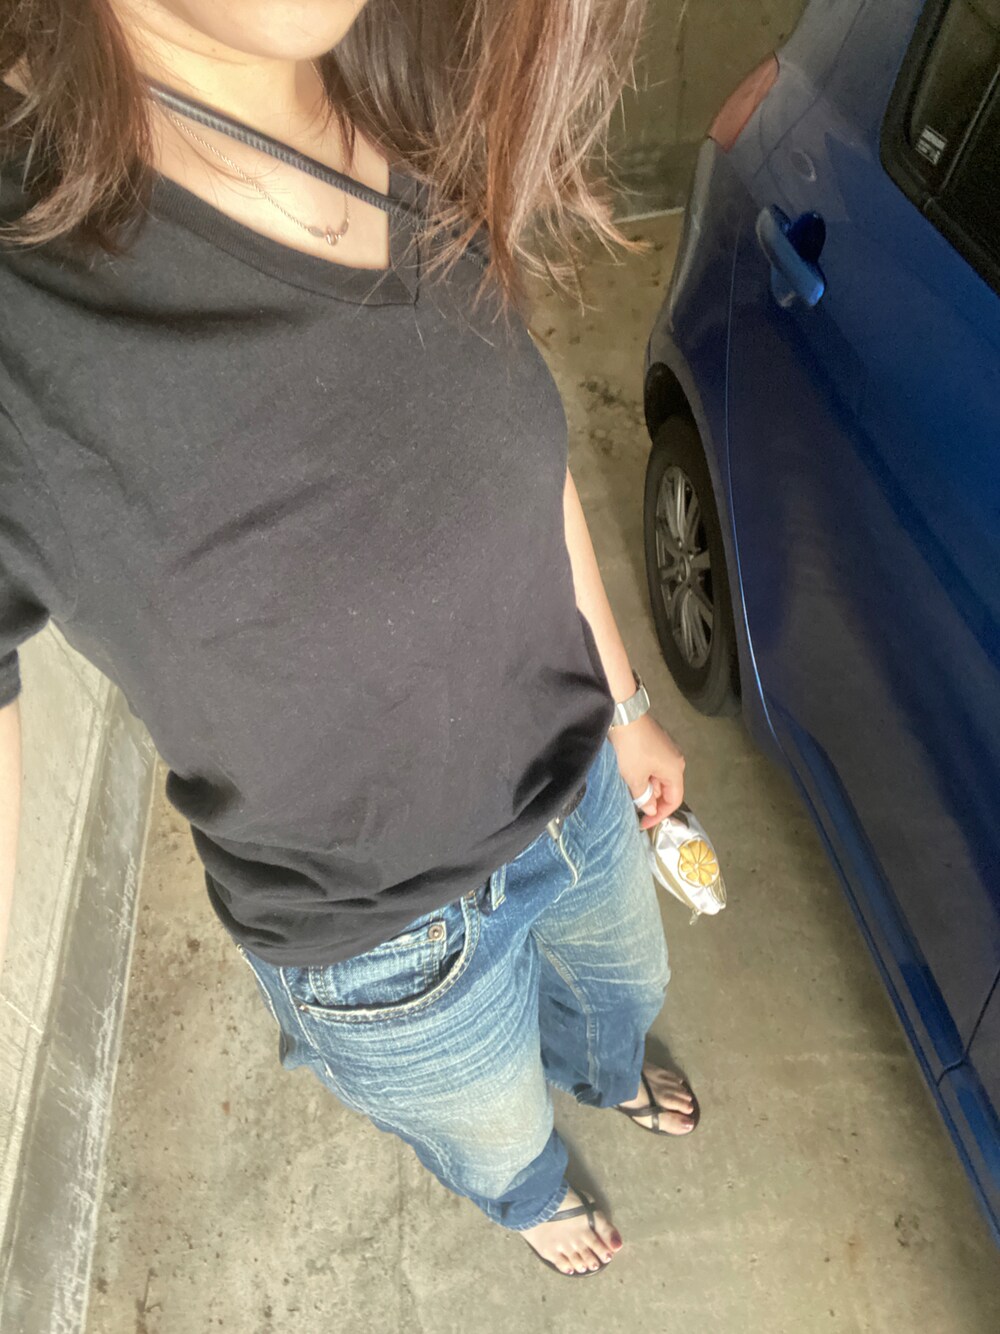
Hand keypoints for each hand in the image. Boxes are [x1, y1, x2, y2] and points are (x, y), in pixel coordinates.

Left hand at [608, 712, 684, 829]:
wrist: (624, 716)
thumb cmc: (632, 749)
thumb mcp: (635, 778)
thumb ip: (643, 797)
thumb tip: (651, 808)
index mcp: (675, 771)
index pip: (674, 800)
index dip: (660, 815)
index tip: (643, 823)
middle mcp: (676, 760)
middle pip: (667, 788)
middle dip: (651, 798)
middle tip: (632, 801)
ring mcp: (667, 749)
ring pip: (659, 776)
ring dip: (646, 785)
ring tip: (628, 785)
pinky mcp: (657, 741)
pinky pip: (654, 765)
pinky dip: (644, 773)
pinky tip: (630, 771)